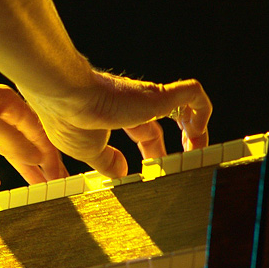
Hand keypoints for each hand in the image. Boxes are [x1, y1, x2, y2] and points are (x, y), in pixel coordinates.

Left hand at [0, 66, 66, 188]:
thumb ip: (14, 142)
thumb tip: (38, 157)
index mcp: (8, 105)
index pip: (38, 132)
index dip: (50, 155)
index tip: (59, 175)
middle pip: (25, 142)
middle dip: (40, 163)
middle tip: (54, 183)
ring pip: (5, 151)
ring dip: (19, 167)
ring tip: (35, 185)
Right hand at [19, 71, 211, 177]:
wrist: (66, 97)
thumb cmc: (68, 120)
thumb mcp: (88, 151)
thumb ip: (106, 162)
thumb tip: (122, 173)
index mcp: (116, 114)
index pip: (144, 130)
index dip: (153, 150)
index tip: (153, 169)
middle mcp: (134, 103)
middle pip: (166, 118)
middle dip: (179, 141)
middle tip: (185, 163)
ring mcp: (147, 97)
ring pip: (185, 104)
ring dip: (197, 127)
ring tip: (200, 150)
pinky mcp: (158, 95)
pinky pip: (193, 94)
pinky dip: (202, 111)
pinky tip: (197, 134)